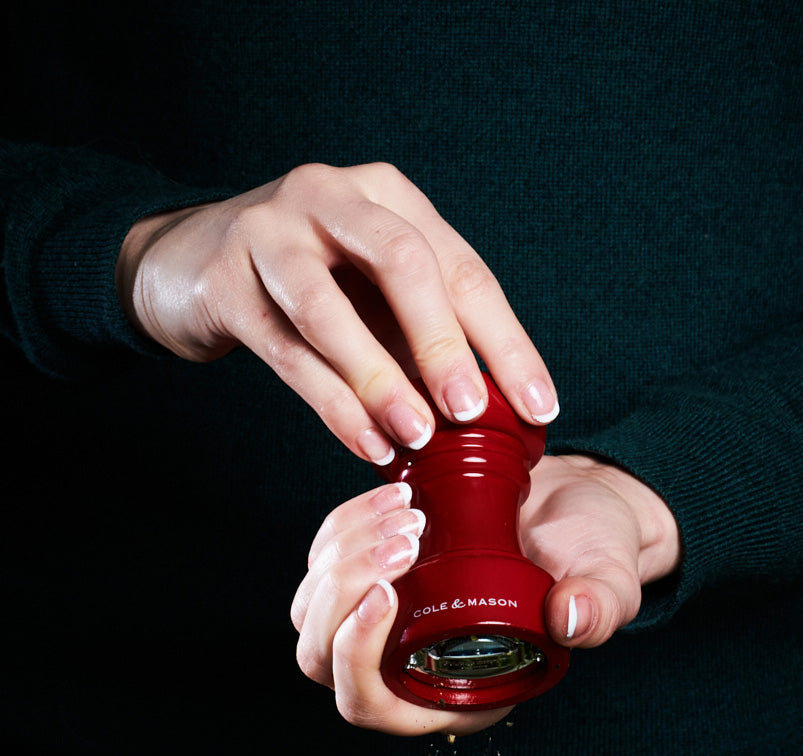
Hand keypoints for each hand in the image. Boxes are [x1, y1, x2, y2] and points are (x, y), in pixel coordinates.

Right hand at [116, 162, 556, 460]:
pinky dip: (331, 402)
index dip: (507, 344)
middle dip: (444, 343)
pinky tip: (366, 442)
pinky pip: (285, 349)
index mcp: (390, 197)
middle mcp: (332, 198)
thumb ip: (431, 340)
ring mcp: (270, 232)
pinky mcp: (225, 279)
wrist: (192, 263)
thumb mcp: (379, 298)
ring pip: (330, 307)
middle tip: (472, 412)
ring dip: (379, 378)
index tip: (542, 408)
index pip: (465, 271)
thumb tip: (504, 417)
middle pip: (403, 263)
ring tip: (416, 435)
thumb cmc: (314, 286)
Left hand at [290, 457, 679, 735]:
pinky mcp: (371, 573)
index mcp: (453, 692)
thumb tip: (571, 619)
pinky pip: (324, 561)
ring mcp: (382, 620)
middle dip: (341, 594)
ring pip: (311, 608)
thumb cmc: (592, 553)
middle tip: (404, 538)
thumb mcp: (610, 579)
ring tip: (406, 509)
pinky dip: (345, 525)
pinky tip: (393, 496)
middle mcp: (406, 666)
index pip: (369, 703)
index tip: (387, 592)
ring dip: (341, 554)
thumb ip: (600, 606)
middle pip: (319, 657)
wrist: (575, 505)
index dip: (357, 656)